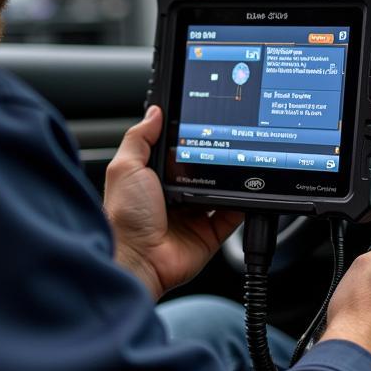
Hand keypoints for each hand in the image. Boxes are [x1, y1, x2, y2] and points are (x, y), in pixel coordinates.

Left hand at [104, 106, 242, 300]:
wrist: (136, 258)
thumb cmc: (123, 217)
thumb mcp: (126, 167)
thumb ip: (140, 138)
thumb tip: (154, 112)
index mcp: (154, 179)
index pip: (177, 152)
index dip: (189, 139)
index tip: (204, 123)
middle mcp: (175, 196)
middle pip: (203, 170)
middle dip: (214, 158)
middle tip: (226, 141)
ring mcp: (194, 215)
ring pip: (221, 190)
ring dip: (230, 179)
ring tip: (238, 162)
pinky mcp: (210, 233)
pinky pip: (234, 216)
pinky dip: (243, 204)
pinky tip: (247, 190)